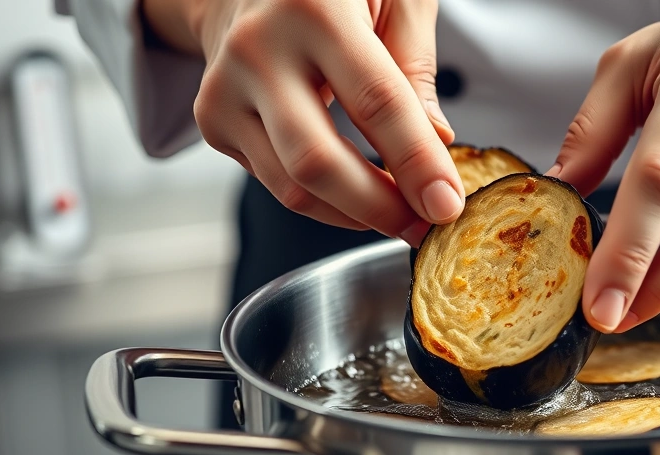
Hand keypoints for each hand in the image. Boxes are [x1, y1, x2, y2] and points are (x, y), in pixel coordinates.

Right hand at [142, 0, 463, 244]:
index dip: (417, 163)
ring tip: (400, 214)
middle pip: (319, 160)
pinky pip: (278, 184)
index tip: (447, 206)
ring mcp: (225, 88)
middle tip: (425, 228)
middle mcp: (258, 47)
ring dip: (356, 215)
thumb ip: (415, 66)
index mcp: (314, 5)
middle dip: (380, 209)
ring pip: (294, 186)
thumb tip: (436, 142)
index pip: (377, 102)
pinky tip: (359, 191)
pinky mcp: (213, 120)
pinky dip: (327, 202)